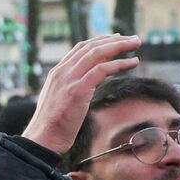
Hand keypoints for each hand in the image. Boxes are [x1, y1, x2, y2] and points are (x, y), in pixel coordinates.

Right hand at [22, 34, 140, 154]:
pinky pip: (103, 69)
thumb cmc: (52, 128)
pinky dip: (120, 63)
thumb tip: (84, 88)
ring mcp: (69, 79)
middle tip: (133, 39)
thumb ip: (70, 90)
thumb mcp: (58, 102)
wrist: (42, 139)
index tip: (115, 39)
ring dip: (120, 46)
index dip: (100, 41)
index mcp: (56, 73)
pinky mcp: (78, 89)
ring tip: (136, 44)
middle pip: (91, 47)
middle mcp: (62, 72)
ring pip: (98, 53)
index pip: (80, 49)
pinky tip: (133, 63)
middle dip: (114, 40)